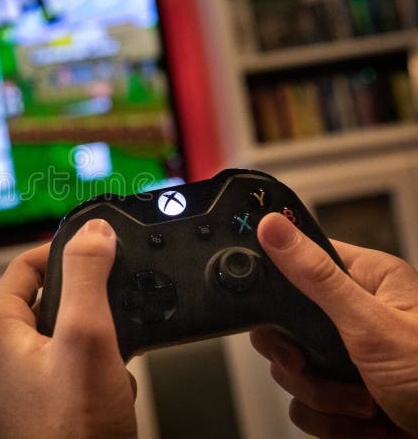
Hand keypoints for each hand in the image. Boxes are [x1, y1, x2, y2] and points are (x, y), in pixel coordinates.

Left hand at [0, 219, 136, 437]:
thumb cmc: (73, 429)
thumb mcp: (87, 336)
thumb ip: (88, 276)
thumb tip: (92, 233)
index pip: (26, 264)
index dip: (64, 250)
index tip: (96, 246)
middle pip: (48, 297)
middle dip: (86, 303)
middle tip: (112, 311)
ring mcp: (15, 379)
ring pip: (62, 332)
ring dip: (94, 336)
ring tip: (111, 357)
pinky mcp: (37, 400)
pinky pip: (67, 362)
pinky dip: (92, 363)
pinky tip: (111, 382)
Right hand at [251, 212, 417, 437]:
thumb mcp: (372, 325)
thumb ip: (316, 277)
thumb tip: (273, 226)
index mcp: (367, 281)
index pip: (298, 265)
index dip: (278, 292)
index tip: (277, 320)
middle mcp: (356, 317)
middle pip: (286, 328)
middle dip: (300, 362)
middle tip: (315, 368)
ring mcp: (350, 359)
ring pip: (293, 372)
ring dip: (323, 399)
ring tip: (364, 405)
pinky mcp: (347, 395)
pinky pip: (307, 406)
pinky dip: (331, 422)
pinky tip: (366, 423)